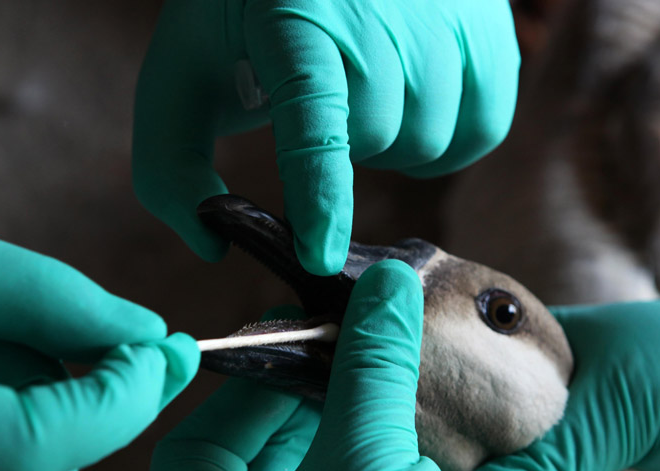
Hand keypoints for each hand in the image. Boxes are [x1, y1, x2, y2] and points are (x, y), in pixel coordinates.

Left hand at [132, 0, 519, 274]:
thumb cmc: (246, 24)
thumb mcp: (183, 76)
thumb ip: (171, 166)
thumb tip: (214, 244)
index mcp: (294, 12)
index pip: (316, 116)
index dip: (321, 194)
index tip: (321, 256)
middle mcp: (379, 4)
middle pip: (380, 136)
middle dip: (348, 149)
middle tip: (326, 114)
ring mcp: (442, 11)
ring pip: (432, 138)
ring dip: (395, 146)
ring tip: (367, 106)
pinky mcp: (488, 27)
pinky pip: (484, 127)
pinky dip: (448, 142)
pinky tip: (412, 111)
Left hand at [145, 261, 537, 470]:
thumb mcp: (370, 466)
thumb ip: (368, 370)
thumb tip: (382, 287)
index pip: (194, 445)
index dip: (246, 385)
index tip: (297, 342)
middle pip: (247, 462)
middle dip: (301, 404)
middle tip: (344, 356)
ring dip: (338, 434)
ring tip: (378, 386)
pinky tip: (402, 438)